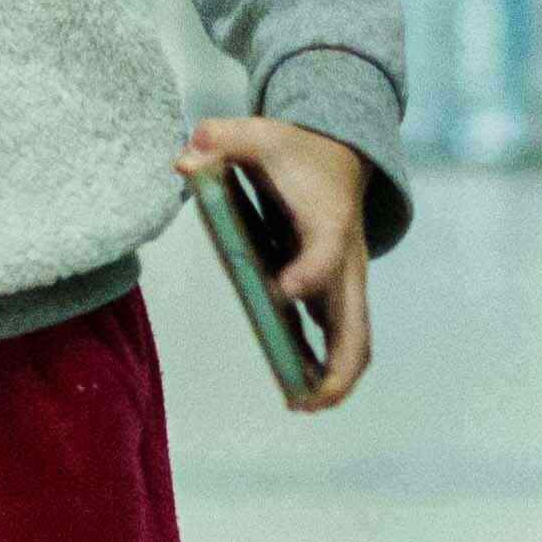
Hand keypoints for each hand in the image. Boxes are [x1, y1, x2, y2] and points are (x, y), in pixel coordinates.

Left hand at [179, 113, 377, 408]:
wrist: (340, 153)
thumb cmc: (295, 150)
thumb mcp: (259, 135)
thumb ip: (222, 140)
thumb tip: (185, 159)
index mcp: (329, 222)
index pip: (325, 254)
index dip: (306, 275)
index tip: (280, 293)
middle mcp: (347, 260)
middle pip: (356, 322)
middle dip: (337, 366)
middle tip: (305, 400)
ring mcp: (346, 281)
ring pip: (356, 340)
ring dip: (335, 378)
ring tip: (299, 406)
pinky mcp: (338, 292)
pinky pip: (341, 338)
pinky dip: (328, 367)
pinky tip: (297, 389)